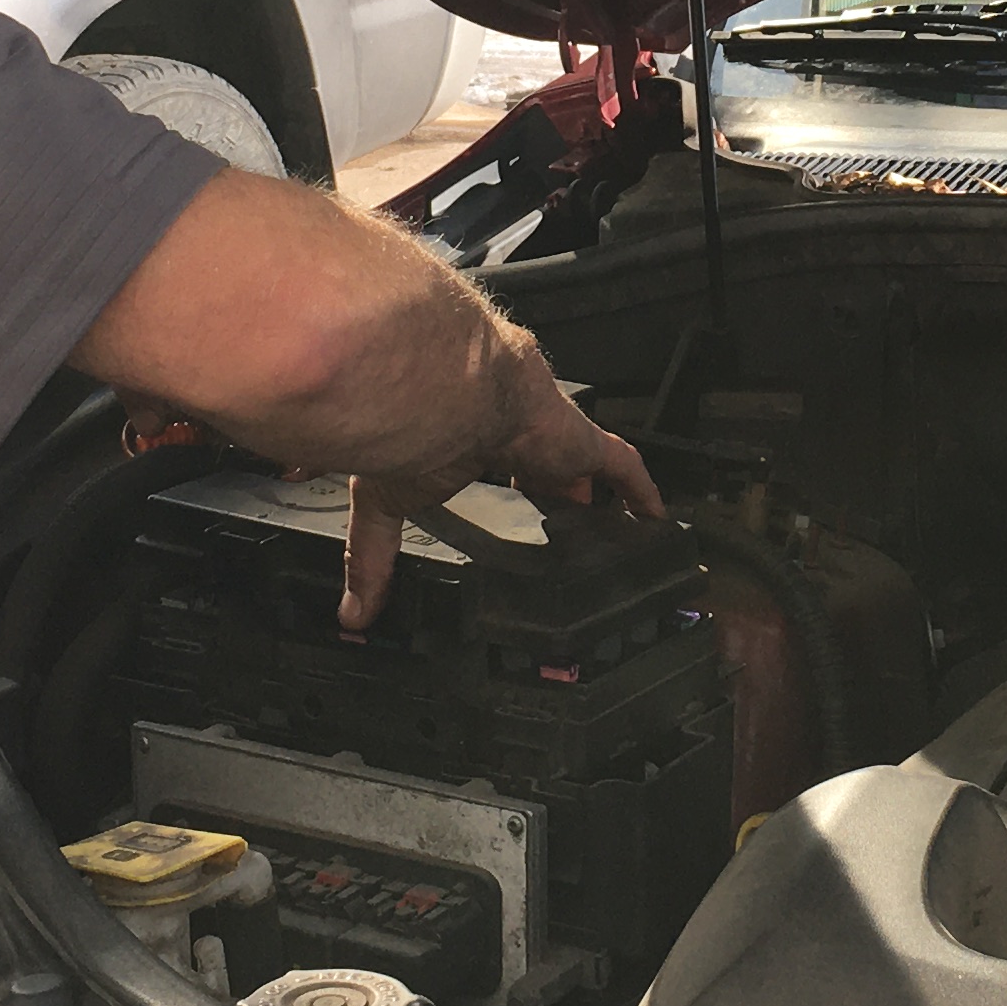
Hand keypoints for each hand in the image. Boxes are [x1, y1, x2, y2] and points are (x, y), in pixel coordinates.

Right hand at [339, 386, 663, 630]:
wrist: (438, 392)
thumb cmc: (404, 431)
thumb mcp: (383, 502)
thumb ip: (370, 555)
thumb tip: (350, 613)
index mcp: (466, 447)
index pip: (492, 469)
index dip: (505, 492)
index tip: (510, 521)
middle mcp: (514, 439)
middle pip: (546, 471)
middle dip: (557, 499)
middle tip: (566, 540)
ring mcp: (551, 438)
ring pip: (585, 468)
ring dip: (595, 497)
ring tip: (609, 536)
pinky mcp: (580, 441)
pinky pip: (622, 465)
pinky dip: (640, 491)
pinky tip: (656, 518)